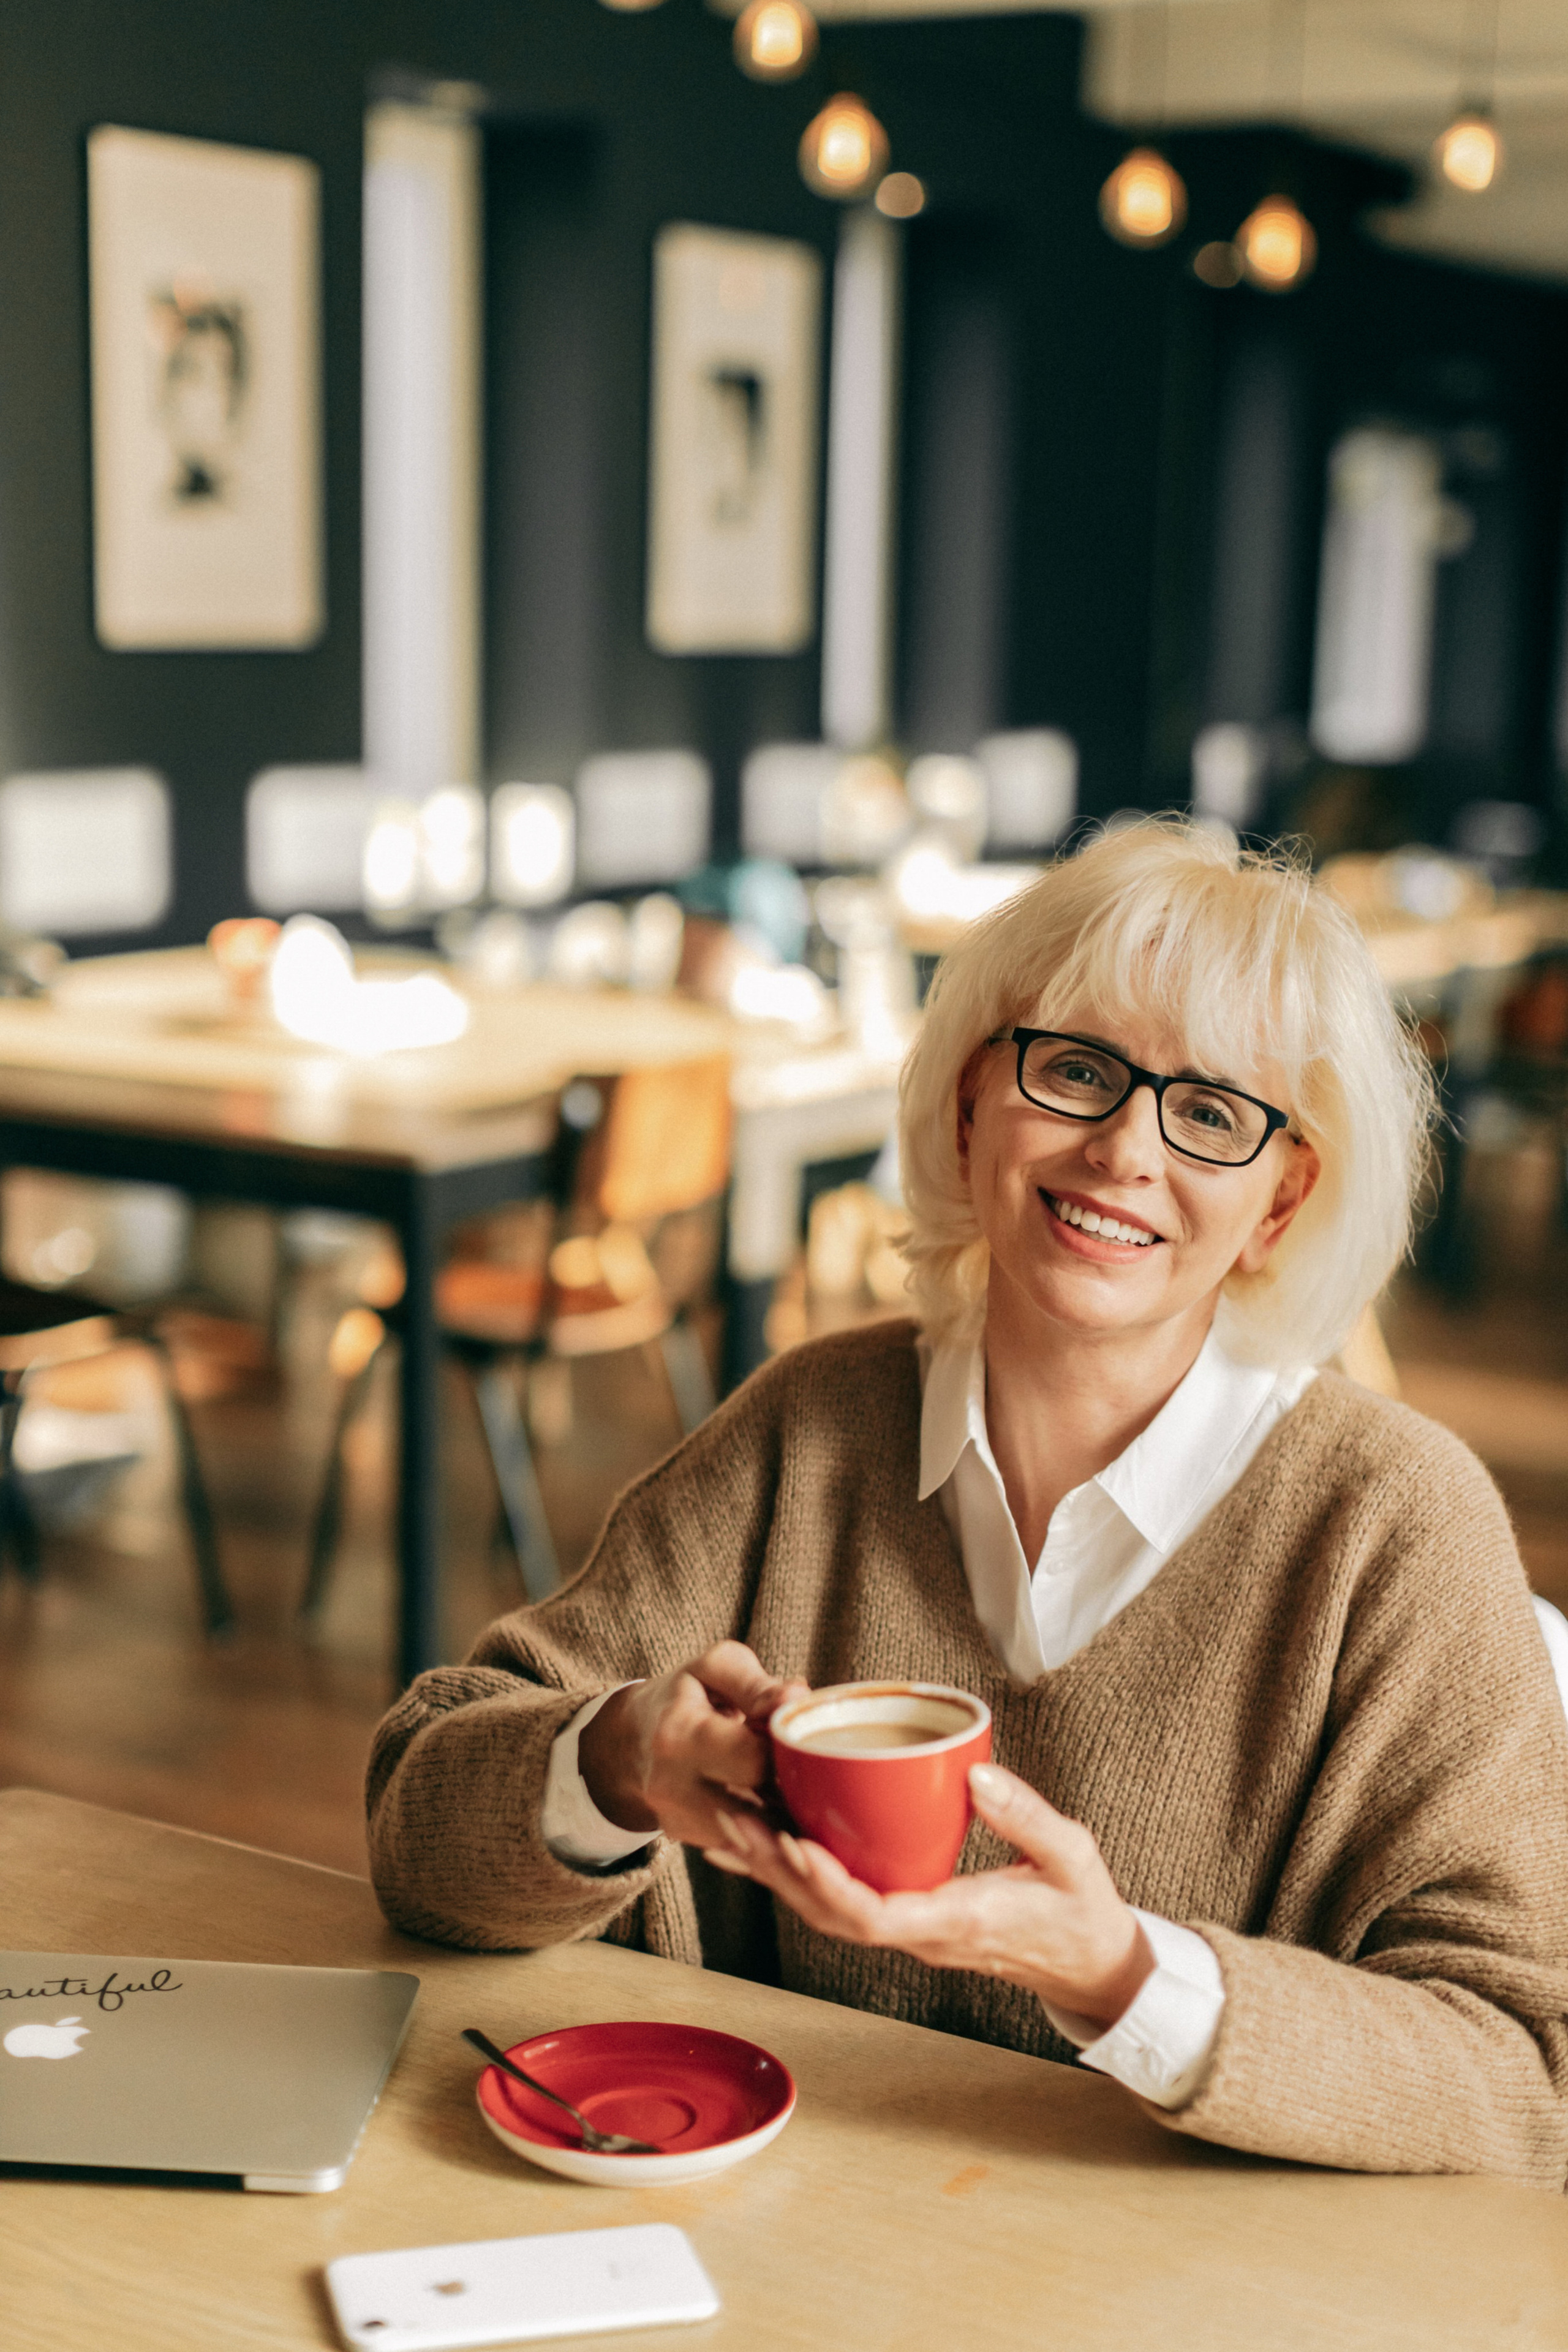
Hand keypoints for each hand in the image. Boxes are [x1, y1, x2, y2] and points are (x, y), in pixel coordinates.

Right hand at [577, 1642, 806, 1854]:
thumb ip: (757, 1684)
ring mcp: (675, 1819)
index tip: (800, 1737)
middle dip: (791, 1791)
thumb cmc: (684, 1694)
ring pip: (752, 1837)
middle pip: (756, 1810)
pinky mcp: (684, 1838)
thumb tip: (796, 1699)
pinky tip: (775, 1804)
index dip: (788, 1750)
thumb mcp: (715, 1669)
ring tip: (797, 1787)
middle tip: (810, 1769)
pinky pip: (738, 1843)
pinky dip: (764, 1828)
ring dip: (782, 1816)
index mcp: (678, 1735)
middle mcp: (671, 1787)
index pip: (754, 1759)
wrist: (631, 1735)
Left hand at [706, 1761, 1153, 2031]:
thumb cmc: (1081, 1909)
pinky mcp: (908, 1917)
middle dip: (777, 1870)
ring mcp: (911, 1931)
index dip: (827, 1883)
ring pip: (827, 1913)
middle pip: (831, 1915)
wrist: (1091, 1965)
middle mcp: (922, 1934)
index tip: (793, 1842)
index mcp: (958, 1921)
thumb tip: (975, 1775)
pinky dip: (798, 1876)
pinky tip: (765, 1847)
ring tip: (729, 1820)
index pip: (875, 1915)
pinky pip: (841, 1904)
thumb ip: (1026, 1816)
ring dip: (776, 1872)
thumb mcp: (1071, 1855)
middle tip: (733, 1815)